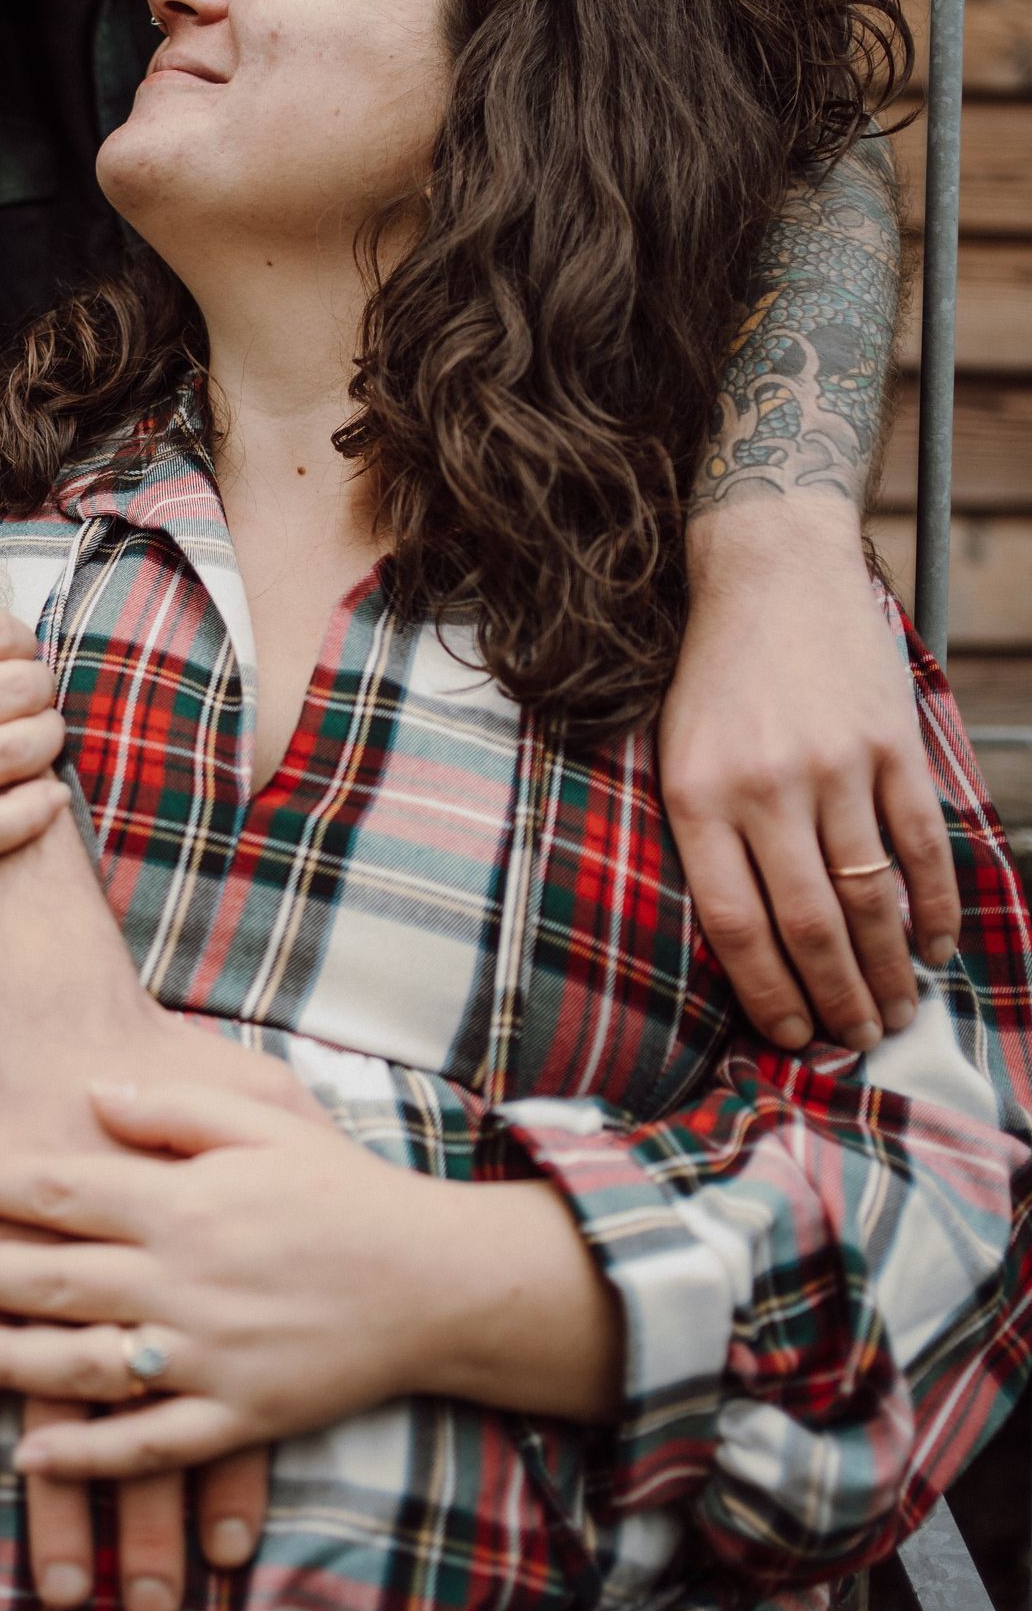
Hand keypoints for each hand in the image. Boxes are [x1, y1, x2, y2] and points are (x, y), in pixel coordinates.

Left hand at [0, 1078, 623, 1481]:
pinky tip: (35, 1455)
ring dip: (8, 1363)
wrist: (435, 1279)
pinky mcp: (238, 1414)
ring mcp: (208, 1354)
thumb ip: (174, 1107)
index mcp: (186, 1202)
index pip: (66, 1193)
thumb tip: (97, 1090)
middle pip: (54, 1278)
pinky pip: (147, 1443)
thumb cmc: (347, 1189)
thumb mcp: (266, 1118)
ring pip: (83, 1365)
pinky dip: (88, 1453)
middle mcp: (184, 1279)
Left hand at [661, 500, 959, 1053]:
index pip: (735, 925)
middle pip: (810, 925)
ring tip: (897, 1010)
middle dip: (838, 997)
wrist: (771, 571)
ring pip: (871, 897)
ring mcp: (836, 765)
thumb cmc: (715, 677)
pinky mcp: (890, 744)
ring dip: (890, 968)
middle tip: (856, 1040)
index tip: (790, 1035)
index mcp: (698, 797)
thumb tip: (749, 949)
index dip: (768, 994)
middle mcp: (765, 787)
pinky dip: (934, 907)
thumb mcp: (676, 755)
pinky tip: (934, 947)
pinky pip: (922, 845)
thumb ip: (705, 841)